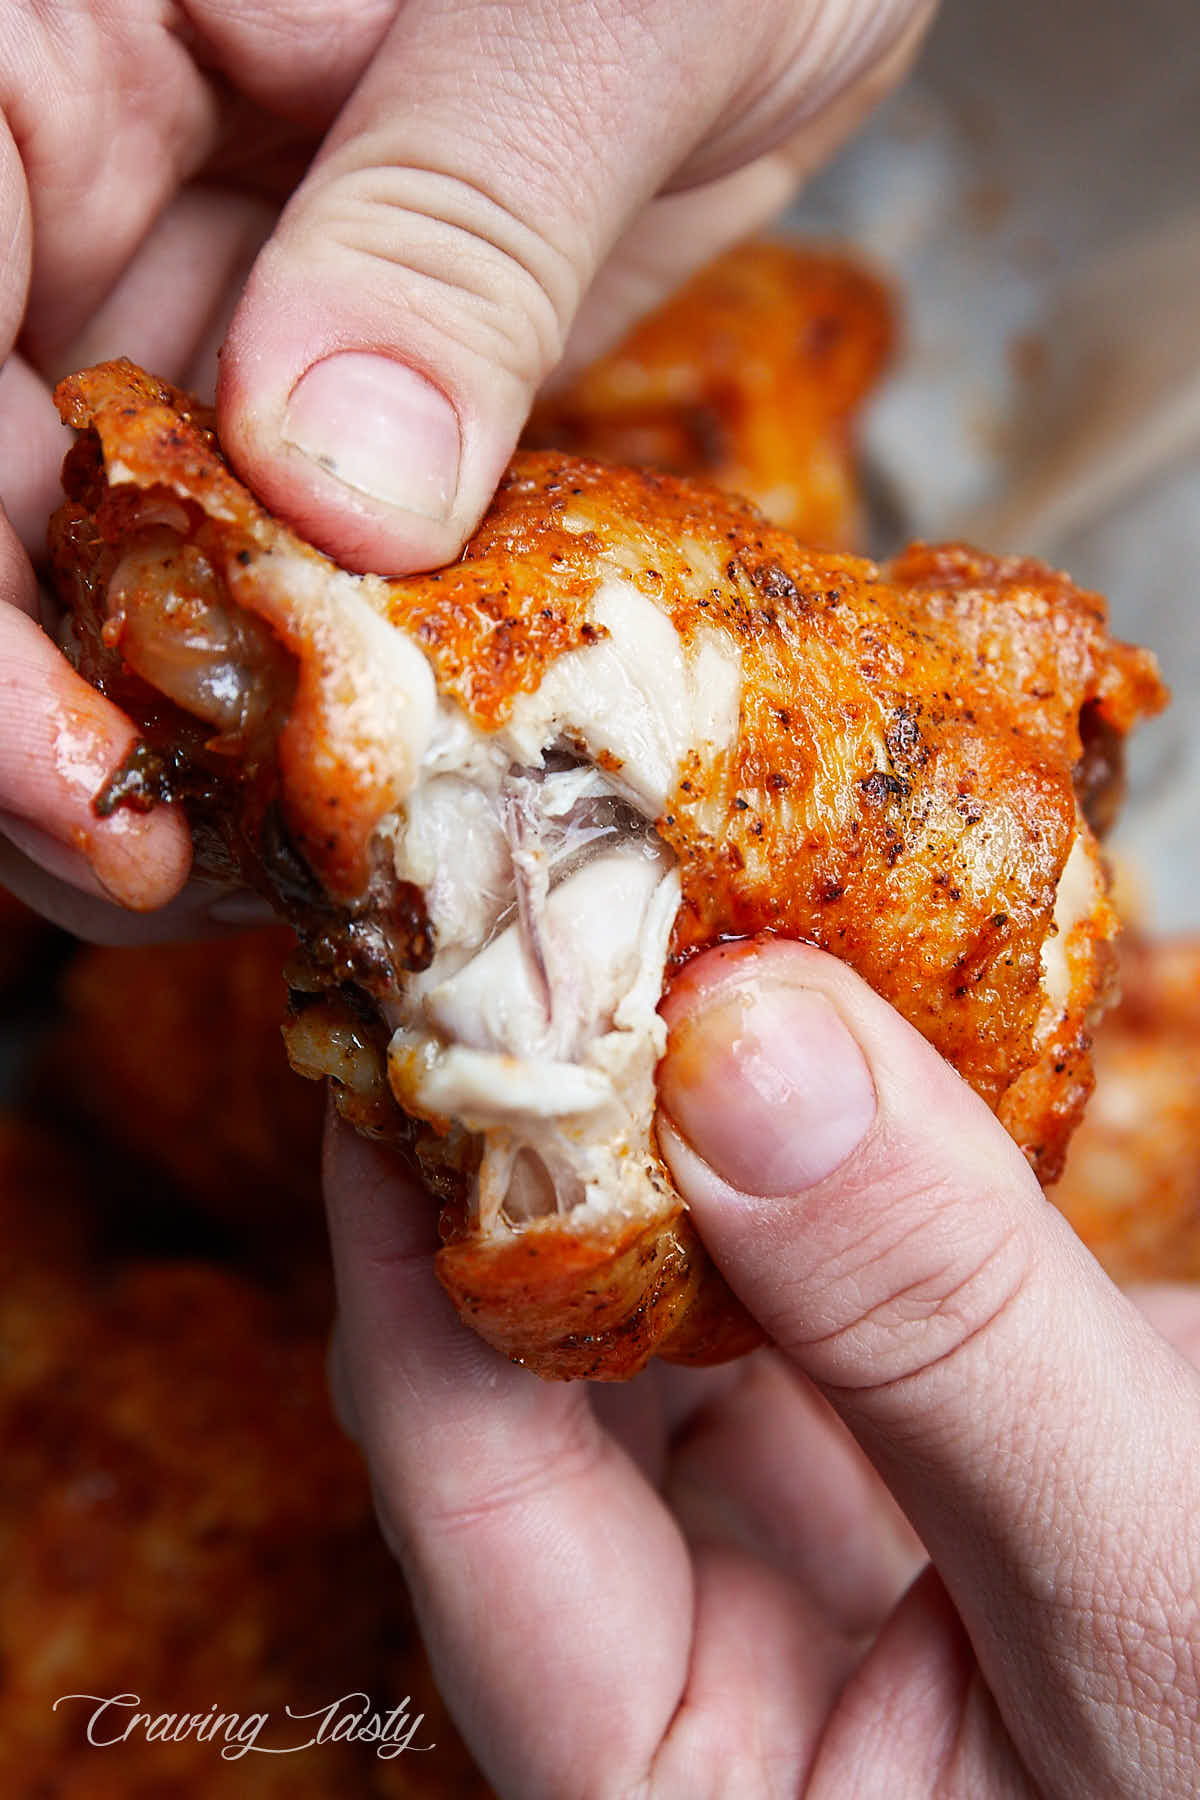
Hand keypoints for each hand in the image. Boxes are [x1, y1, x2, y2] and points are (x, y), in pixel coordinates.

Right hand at [1, 0, 927, 937]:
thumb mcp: (613, 11)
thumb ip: (457, 222)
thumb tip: (338, 493)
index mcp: (72, 24)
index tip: (69, 762)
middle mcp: (95, 169)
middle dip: (42, 705)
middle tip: (172, 872)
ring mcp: (204, 296)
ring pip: (98, 547)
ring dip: (161, 731)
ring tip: (277, 867)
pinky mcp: (322, 395)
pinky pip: (257, 567)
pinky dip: (291, 691)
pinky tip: (365, 783)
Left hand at [324, 939, 1199, 1797]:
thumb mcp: (1144, 1584)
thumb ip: (940, 1331)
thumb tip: (737, 1053)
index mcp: (684, 1785)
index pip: (470, 1498)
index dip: (414, 1258)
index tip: (408, 1047)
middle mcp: (716, 1667)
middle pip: (535, 1385)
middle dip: (529, 1173)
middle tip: (513, 957)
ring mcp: (806, 1555)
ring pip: (665, 1318)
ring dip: (658, 1147)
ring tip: (631, 967)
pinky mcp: (899, 1453)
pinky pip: (801, 1288)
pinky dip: (798, 1161)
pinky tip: (787, 1041)